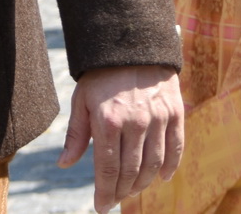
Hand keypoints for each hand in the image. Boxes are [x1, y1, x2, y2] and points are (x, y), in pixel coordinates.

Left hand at [59, 65, 184, 211]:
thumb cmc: (102, 75)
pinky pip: (176, 147)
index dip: (105, 193)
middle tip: (116, 199)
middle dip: (122, 192)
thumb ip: (76, 134)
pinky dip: (170, 167)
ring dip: (143, 183)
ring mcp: (158, 117)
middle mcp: (135, 122)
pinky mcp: (175, 112)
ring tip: (133, 189)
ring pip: (153, 164)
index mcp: (107, 121)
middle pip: (130, 171)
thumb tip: (64, 164)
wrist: (134, 43)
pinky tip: (161, 177)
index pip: (108, 169)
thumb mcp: (82, 100)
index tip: (101, 206)